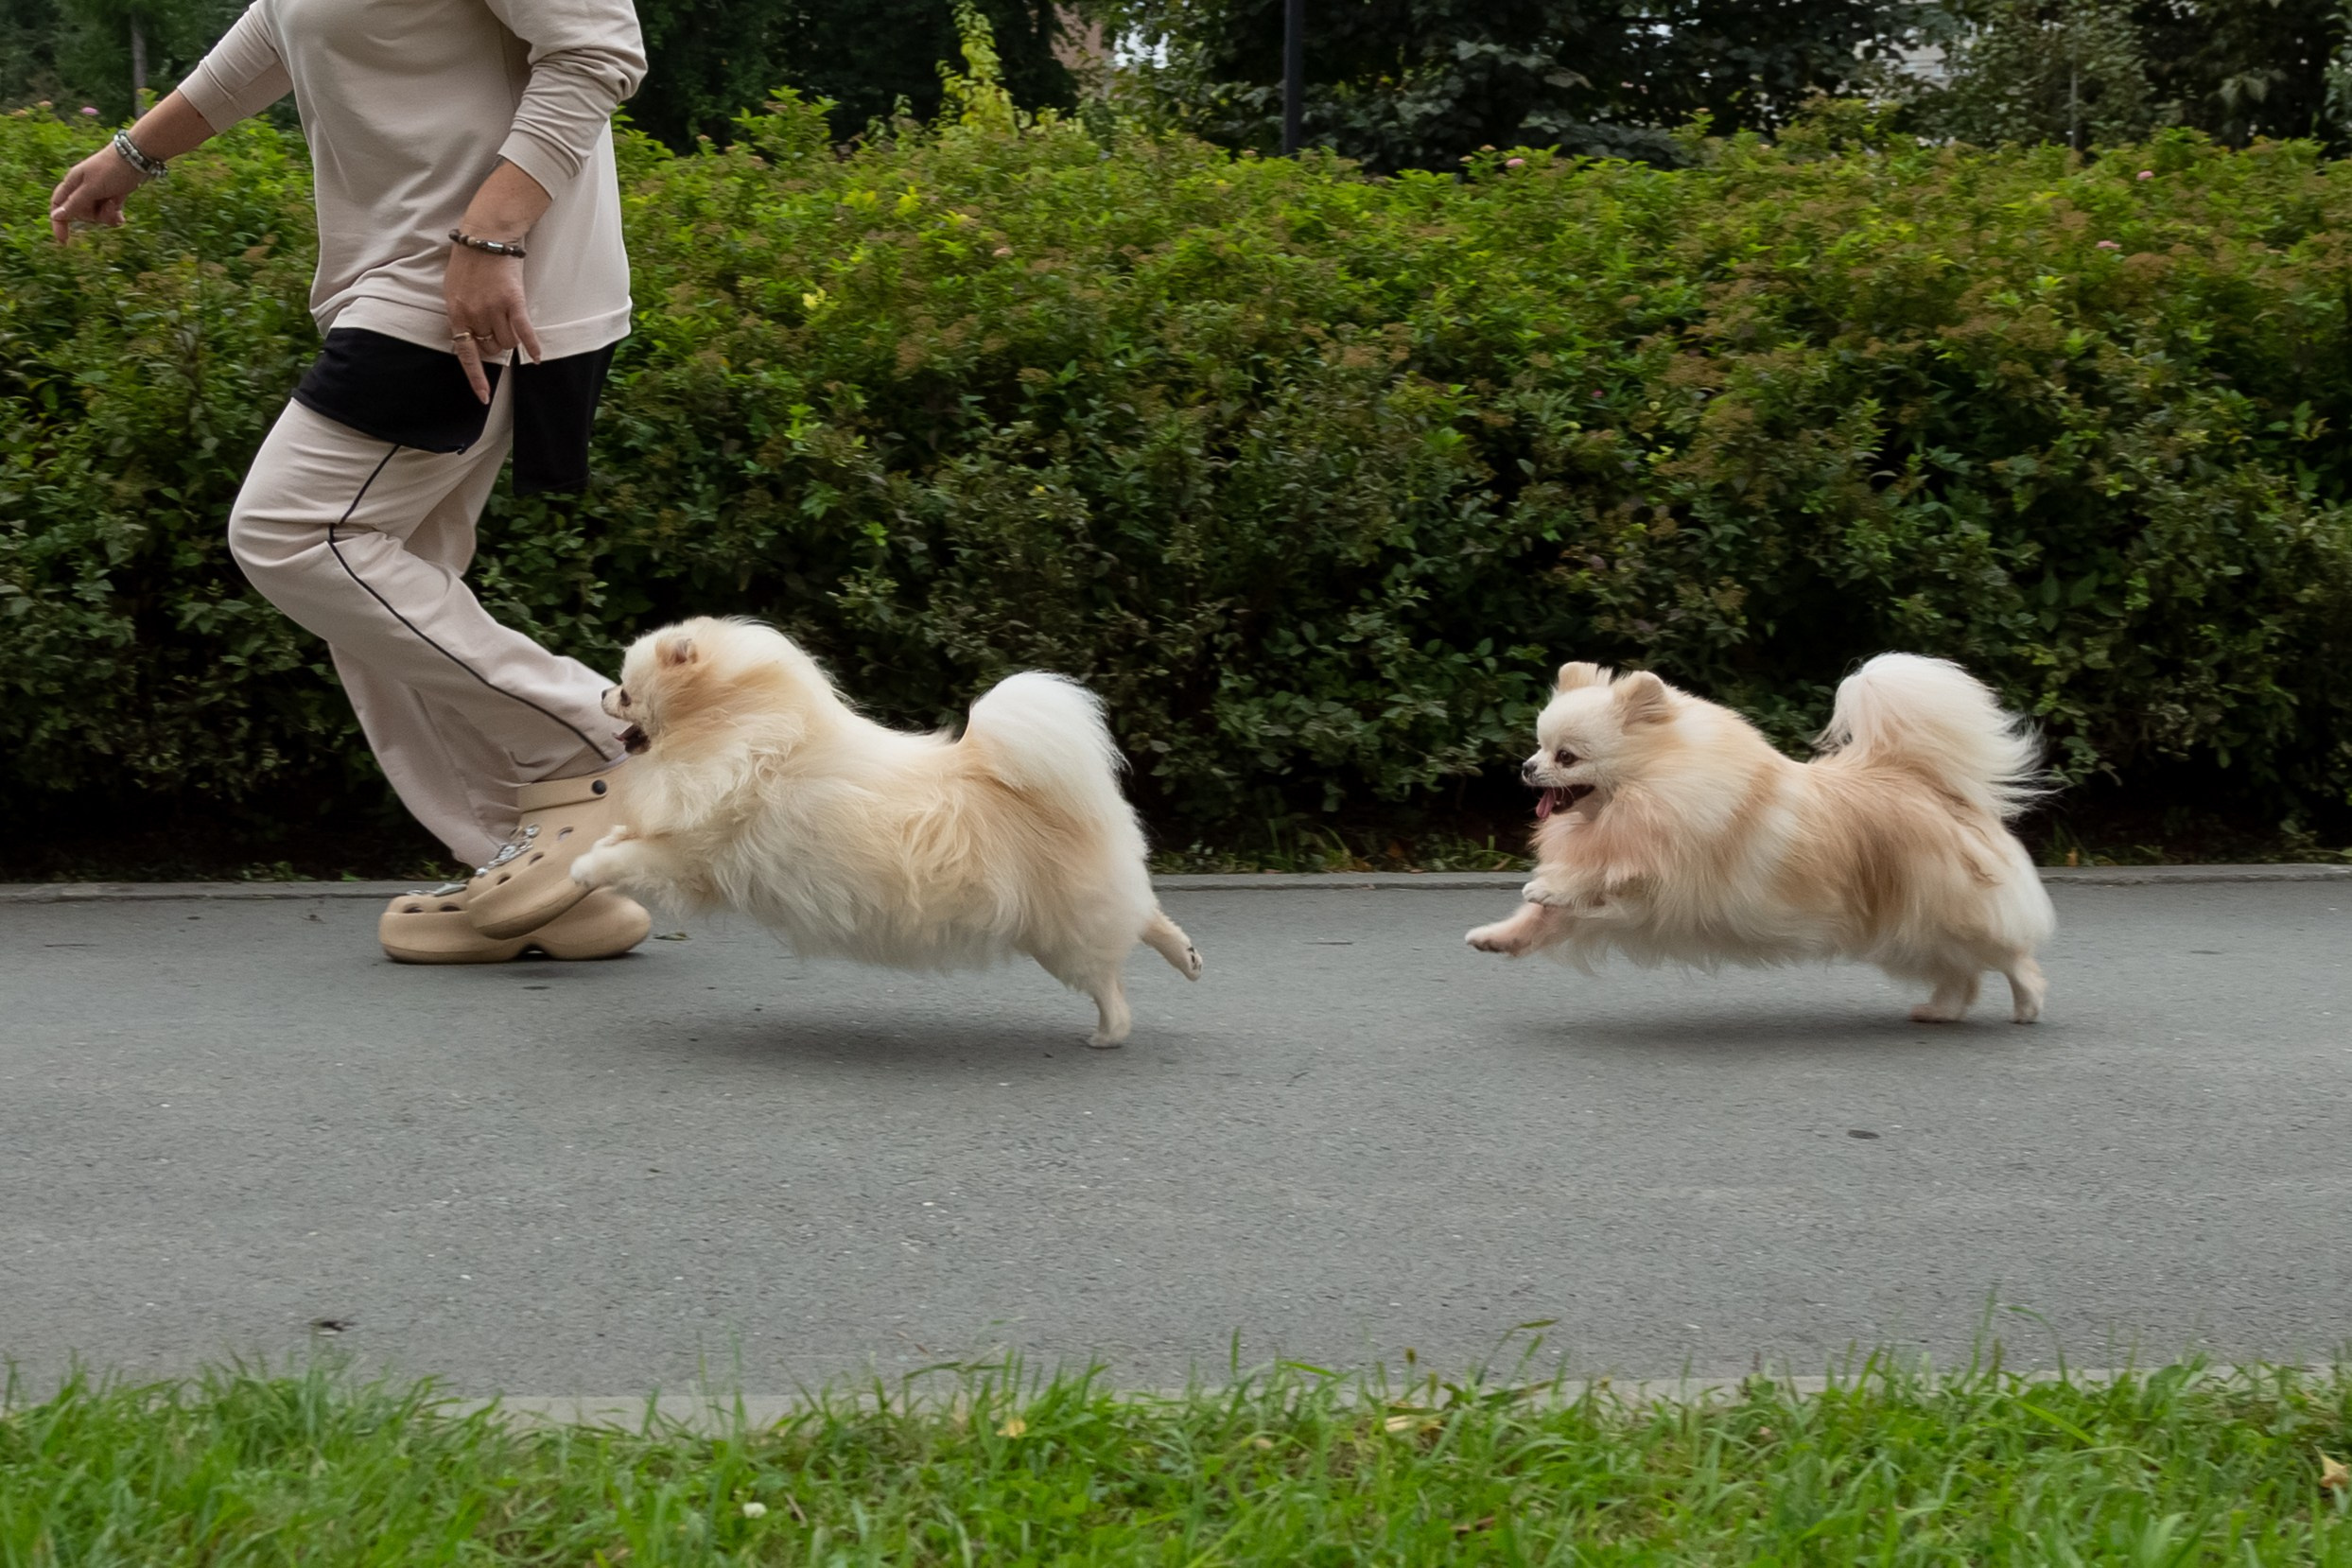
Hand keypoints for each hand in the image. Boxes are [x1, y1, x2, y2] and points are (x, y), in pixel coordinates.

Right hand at [49, 145, 146, 243]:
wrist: (137, 158)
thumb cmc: (111, 170)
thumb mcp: (92, 188)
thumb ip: (75, 203)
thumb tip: (56, 216)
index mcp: (72, 183)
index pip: (58, 205)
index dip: (59, 222)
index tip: (63, 241)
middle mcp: (83, 189)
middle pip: (81, 214)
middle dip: (93, 215)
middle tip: (105, 203)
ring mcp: (98, 193)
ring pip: (97, 216)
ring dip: (107, 215)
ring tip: (115, 203)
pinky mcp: (112, 196)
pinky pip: (109, 214)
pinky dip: (114, 216)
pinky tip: (122, 218)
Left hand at [444, 243, 542, 402]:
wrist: (485, 237)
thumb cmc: (468, 262)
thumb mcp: (453, 290)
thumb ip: (461, 315)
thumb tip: (471, 337)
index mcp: (456, 313)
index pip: (466, 354)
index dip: (476, 377)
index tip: (484, 396)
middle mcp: (474, 315)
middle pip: (492, 349)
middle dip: (495, 345)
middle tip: (497, 328)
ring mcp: (495, 309)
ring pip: (509, 342)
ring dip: (511, 338)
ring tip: (509, 320)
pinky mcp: (514, 302)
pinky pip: (524, 332)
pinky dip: (532, 346)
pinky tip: (537, 358)